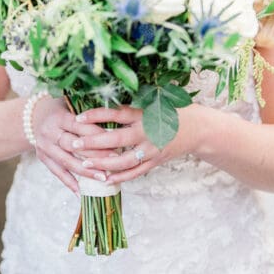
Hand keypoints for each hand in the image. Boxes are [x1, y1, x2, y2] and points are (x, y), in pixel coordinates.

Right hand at [31, 96, 110, 194]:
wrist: (35, 115)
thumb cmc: (62, 107)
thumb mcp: (72, 103)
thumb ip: (89, 112)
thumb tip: (115, 123)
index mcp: (58, 117)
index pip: (79, 127)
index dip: (96, 135)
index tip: (115, 143)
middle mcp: (49, 132)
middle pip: (73, 146)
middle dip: (95, 154)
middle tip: (114, 161)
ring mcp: (44, 146)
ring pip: (66, 162)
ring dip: (86, 171)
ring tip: (104, 178)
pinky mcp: (42, 158)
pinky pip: (57, 172)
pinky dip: (69, 183)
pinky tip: (81, 193)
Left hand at [71, 103, 201, 183]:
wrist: (199, 129)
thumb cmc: (174, 110)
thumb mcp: (156, 101)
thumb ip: (133, 101)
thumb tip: (106, 95)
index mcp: (145, 114)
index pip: (117, 114)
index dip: (97, 115)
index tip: (78, 117)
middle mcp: (147, 132)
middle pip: (116, 140)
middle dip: (93, 142)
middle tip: (74, 143)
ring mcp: (152, 150)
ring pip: (124, 161)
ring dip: (103, 164)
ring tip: (84, 164)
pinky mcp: (156, 162)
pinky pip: (135, 172)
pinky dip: (120, 177)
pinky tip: (104, 178)